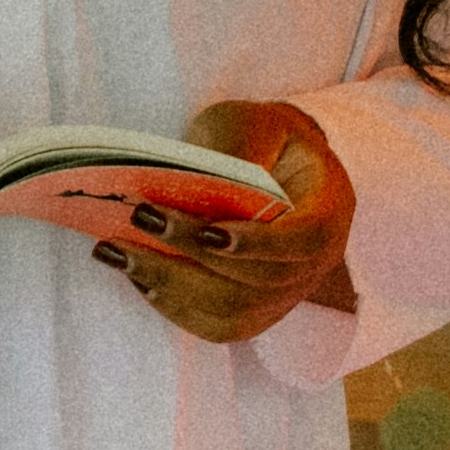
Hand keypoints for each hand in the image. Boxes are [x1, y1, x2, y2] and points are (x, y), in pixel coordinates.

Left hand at [106, 95, 354, 345]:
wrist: (271, 166)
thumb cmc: (261, 138)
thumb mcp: (251, 122)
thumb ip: (233, 146)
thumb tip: (191, 181)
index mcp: (330, 208)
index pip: (306, 239)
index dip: (260, 244)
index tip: (210, 233)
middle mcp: (316, 263)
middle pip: (260, 281)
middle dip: (192, 255)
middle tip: (140, 220)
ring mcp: (287, 294)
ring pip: (234, 312)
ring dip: (172, 286)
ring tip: (120, 253)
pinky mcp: (256, 312)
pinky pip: (218, 327)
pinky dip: (175, 307)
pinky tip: (139, 277)